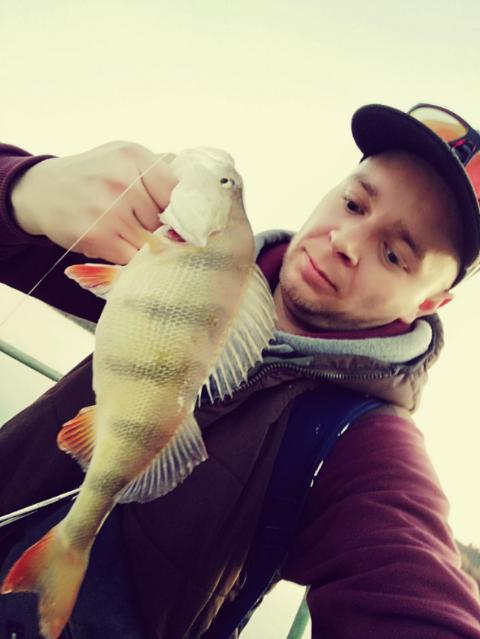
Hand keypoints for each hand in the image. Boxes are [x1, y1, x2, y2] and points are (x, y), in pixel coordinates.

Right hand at [10, 141, 177, 263]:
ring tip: (127, 233)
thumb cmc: (93, 175)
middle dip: (160, 229)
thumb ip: (159, 173)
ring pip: (150, 242)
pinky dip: (129, 257)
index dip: (182, 212)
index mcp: (134, 157)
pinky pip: (131, 257)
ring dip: (145, 246)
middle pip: (164, 221)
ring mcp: (108, 210)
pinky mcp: (96, 236)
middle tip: (145, 226)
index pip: (177, 193)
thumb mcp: (124, 158)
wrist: (42, 190)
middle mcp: (121, 181)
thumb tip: (200, 198)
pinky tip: (116, 243)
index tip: (182, 221)